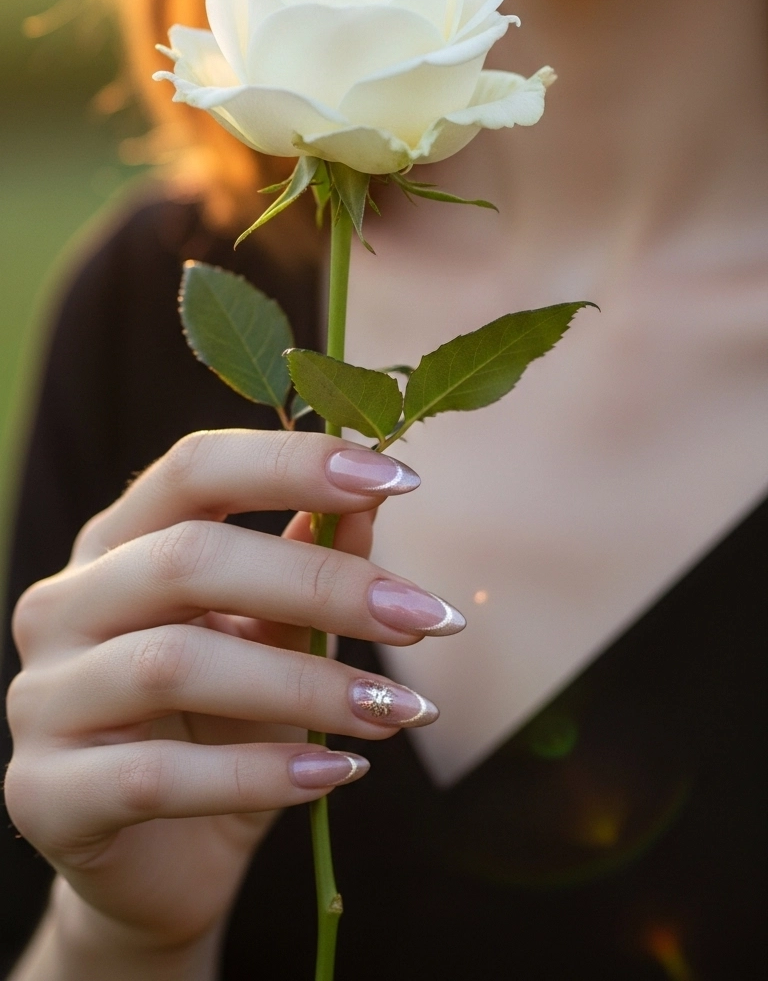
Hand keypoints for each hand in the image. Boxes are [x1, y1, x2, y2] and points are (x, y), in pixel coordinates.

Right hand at [5, 430, 463, 970]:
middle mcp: (64, 605)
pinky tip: (338, 773)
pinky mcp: (45, 795)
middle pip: (188, 559)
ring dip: (306, 685)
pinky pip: (157, 777)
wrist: (162, 867)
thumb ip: (312, 563)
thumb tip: (375, 495)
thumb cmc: (224, 728)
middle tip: (426, 618)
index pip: (194, 469)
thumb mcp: (277, 637)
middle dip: (322, 584)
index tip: (399, 481)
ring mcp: (43, 699)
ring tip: (398, 710)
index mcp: (116, 543)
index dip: (293, 464)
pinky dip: (259, 774)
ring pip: (175, 665)